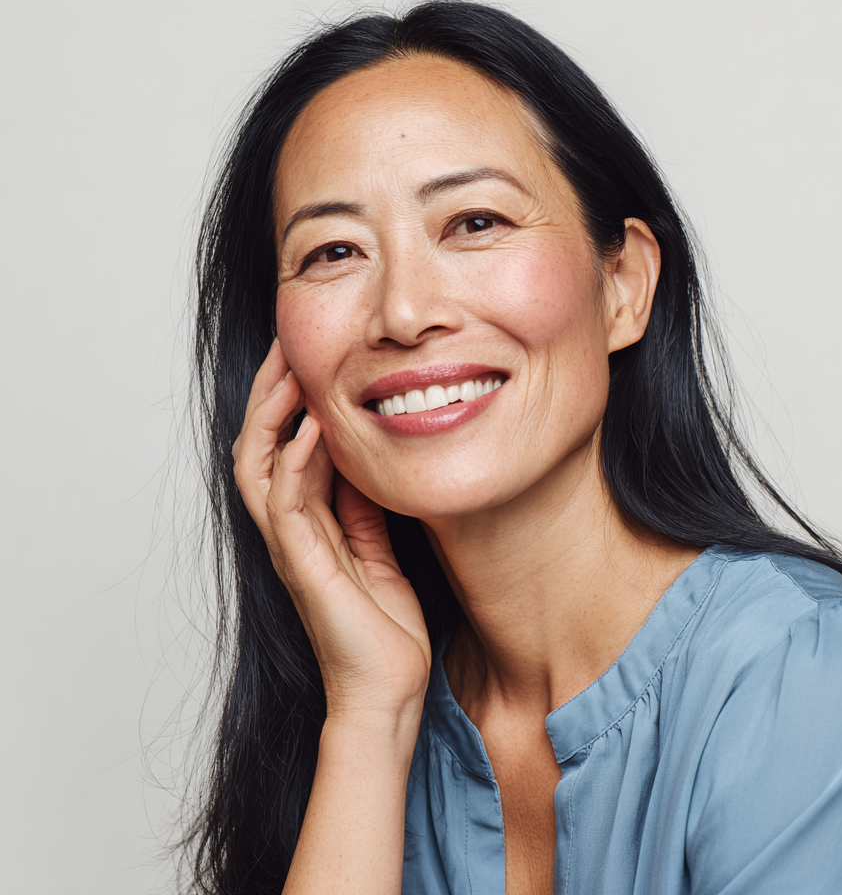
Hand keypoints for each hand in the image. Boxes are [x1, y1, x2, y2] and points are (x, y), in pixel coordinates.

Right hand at [232, 339, 430, 719]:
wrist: (387, 690)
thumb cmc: (383, 625)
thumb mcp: (378, 547)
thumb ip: (361, 506)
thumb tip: (360, 460)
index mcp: (308, 522)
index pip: (283, 446)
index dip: (288, 401)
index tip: (308, 357)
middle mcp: (289, 529)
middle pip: (259, 445)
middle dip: (270, 394)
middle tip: (288, 347)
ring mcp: (290, 546)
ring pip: (258, 465)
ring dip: (272, 414)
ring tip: (291, 371)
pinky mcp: (303, 565)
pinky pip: (287, 502)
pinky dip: (296, 460)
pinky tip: (313, 426)